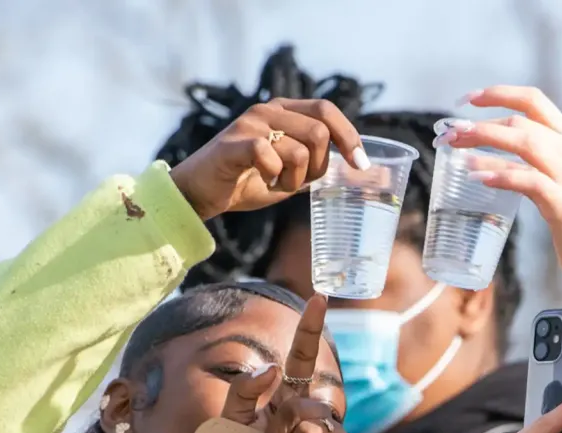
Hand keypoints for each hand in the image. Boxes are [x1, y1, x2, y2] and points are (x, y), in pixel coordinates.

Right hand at [170, 99, 368, 221]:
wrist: (200, 193)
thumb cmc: (247, 181)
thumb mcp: (292, 173)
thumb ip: (317, 165)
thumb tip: (359, 167)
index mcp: (284, 111)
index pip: (327, 110)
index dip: (349, 136)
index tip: (360, 164)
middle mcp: (268, 110)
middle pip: (320, 132)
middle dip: (318, 166)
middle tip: (297, 182)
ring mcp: (251, 123)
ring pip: (300, 151)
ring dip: (294, 179)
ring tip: (275, 183)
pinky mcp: (235, 142)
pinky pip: (273, 157)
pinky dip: (274, 178)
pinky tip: (262, 181)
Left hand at [219, 294, 363, 432]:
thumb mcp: (232, 425)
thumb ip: (242, 393)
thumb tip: (273, 367)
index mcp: (288, 393)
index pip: (303, 354)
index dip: (311, 326)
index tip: (319, 295)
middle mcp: (314, 407)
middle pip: (299, 409)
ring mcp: (333, 429)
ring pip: (313, 428)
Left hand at [441, 86, 561, 282]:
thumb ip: (538, 159)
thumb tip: (496, 150)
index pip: (533, 100)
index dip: (498, 94)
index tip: (468, 99)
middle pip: (519, 121)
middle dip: (479, 124)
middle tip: (449, 133)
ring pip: (523, 142)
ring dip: (484, 141)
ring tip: (455, 148)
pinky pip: (526, 180)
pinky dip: (499, 175)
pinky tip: (476, 178)